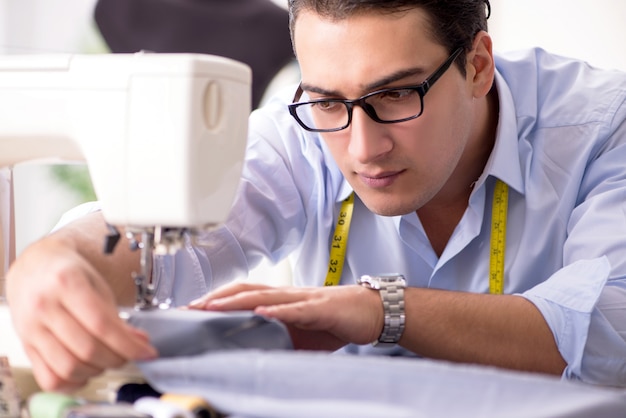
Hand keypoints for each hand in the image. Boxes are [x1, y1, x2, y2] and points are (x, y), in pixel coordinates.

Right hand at [5, 236, 157, 391]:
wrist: (33, 267)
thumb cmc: (69, 274)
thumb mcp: (97, 284)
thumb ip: (116, 315)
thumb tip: (140, 343)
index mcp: (66, 284)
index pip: (102, 324)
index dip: (128, 345)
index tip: (147, 353)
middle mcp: (44, 306)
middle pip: (87, 348)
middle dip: (117, 358)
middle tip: (129, 355)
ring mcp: (31, 329)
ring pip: (68, 367)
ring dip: (96, 371)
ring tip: (108, 361)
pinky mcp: (26, 346)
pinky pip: (48, 378)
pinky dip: (72, 383)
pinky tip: (86, 374)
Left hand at [187, 282, 383, 350]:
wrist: (370, 312)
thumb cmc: (335, 321)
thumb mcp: (301, 334)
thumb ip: (278, 337)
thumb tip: (254, 351)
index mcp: (282, 301)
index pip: (244, 295)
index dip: (218, 299)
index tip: (194, 309)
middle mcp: (288, 295)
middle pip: (246, 290)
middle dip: (216, 298)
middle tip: (190, 307)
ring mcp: (303, 299)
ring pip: (264, 295)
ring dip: (236, 301)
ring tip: (212, 306)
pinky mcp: (319, 308)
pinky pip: (295, 308)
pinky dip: (276, 310)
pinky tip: (260, 313)